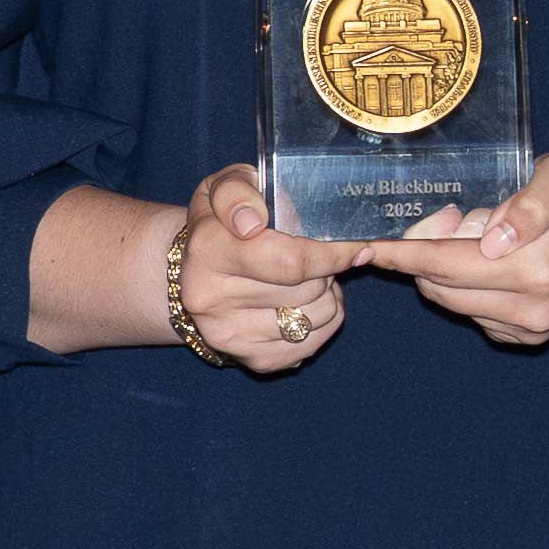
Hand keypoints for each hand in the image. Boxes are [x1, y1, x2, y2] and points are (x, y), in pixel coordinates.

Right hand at [175, 165, 357, 373]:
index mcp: (207, 251)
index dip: (333, 253)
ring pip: (319, 316)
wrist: (194, 271)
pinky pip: (317, 341)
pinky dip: (322, 319)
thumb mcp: (225, 187)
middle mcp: (211, 300)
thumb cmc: (222, 221)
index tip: (354, 243)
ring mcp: (231, 337)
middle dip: (327, 268)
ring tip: (306, 277)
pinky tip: (302, 302)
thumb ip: (238, 192)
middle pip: (310, 289)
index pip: (291, 261)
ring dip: (326, 293)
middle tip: (316, 254)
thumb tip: (252, 220)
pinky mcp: (254, 361)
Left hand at [355, 157, 548, 348]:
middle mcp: (531, 309)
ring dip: (443, 271)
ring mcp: (527, 331)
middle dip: (422, 254)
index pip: (449, 263)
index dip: (405, 253)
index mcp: (538, 269)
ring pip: (450, 301)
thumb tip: (493, 240)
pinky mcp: (523, 340)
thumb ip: (530, 202)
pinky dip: (462, 288)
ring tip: (473, 236)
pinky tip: (485, 263)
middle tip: (444, 218)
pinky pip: (469, 313)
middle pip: (441, 285)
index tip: (369, 246)